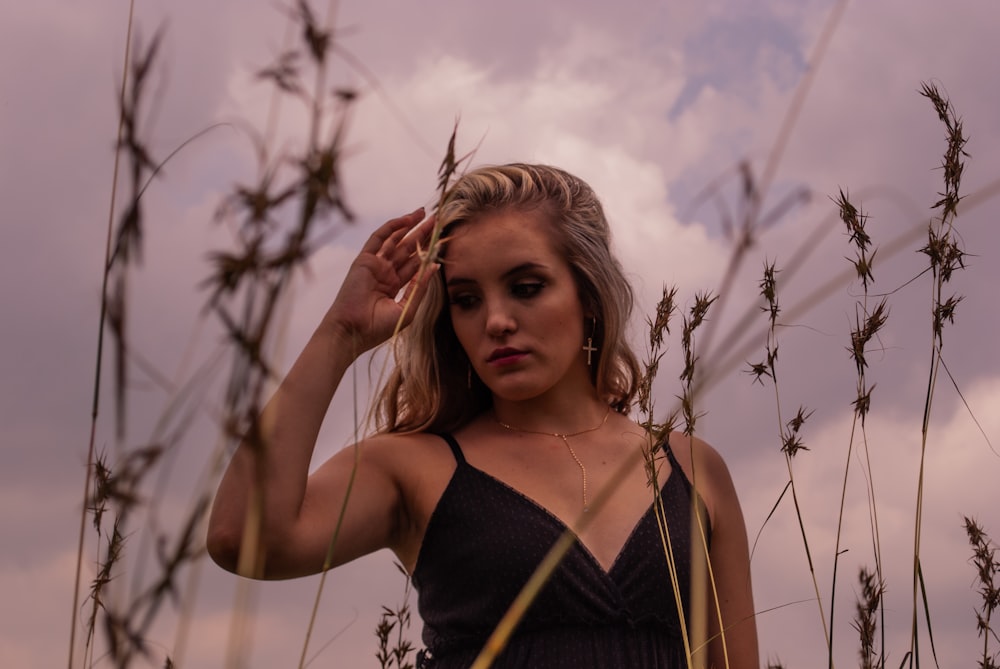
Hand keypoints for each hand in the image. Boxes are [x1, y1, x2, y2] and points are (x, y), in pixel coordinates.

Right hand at [325, 208, 437, 352]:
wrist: (352, 332)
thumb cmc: (377, 328)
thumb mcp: (407, 309)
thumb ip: (420, 288)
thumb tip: (435, 266)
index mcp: (393, 286)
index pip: (414, 265)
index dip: (428, 252)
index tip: (442, 240)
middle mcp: (384, 274)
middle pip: (407, 250)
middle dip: (422, 235)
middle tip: (437, 221)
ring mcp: (374, 266)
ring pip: (395, 241)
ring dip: (409, 226)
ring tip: (425, 214)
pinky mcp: (364, 260)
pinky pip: (379, 238)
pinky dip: (392, 227)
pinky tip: (407, 220)